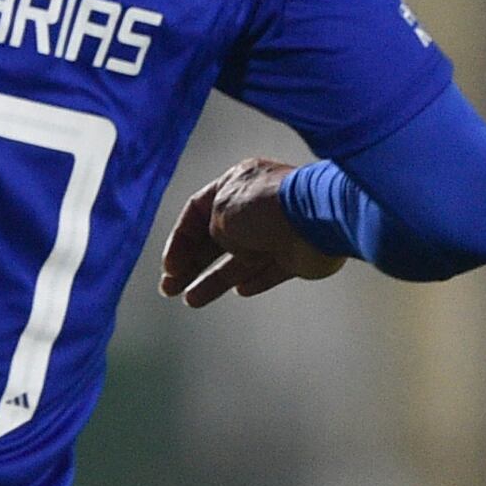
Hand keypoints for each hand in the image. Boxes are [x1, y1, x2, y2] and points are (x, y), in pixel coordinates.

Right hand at [158, 156, 343, 307]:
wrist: (317, 221)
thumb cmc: (266, 208)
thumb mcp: (221, 211)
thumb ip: (211, 228)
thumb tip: (218, 242)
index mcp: (236, 184)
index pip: (197, 212)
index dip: (180, 241)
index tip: (169, 267)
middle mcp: (255, 207)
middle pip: (214, 239)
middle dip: (190, 264)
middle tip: (168, 288)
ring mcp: (276, 232)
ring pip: (238, 260)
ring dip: (213, 280)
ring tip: (190, 301)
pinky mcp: (295, 256)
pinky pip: (270, 271)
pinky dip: (255, 281)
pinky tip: (240, 292)